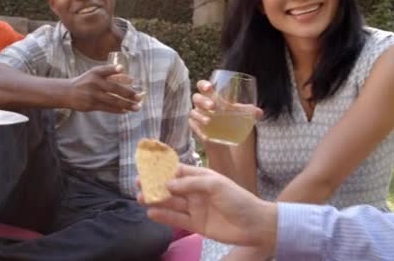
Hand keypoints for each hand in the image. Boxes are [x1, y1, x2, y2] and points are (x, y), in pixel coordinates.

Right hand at [67, 65, 141, 112]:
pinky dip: (117, 109)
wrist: (68, 92)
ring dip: (126, 104)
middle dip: (128, 93)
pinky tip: (125, 111)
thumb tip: (129, 78)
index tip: (125, 72)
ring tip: (137, 107)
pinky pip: (107, 108)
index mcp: (95, 73)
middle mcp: (94, 83)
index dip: (115, 70)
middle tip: (139, 96)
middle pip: (113, 88)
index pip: (107, 70)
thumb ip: (110, 74)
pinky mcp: (91, 105)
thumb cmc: (86, 81)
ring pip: (112, 100)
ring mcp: (92, 95)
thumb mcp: (95, 74)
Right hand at [138, 165, 276, 252]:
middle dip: (154, 185)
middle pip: (170, 187)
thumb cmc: (238, 199)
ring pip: (171, 203)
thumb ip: (190, 183)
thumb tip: (167, 183)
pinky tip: (151, 213)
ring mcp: (195, 208)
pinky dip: (164, 216)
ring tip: (140, 199)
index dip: (162, 170)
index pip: (177, 171)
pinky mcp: (195, 224)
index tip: (146, 168)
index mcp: (201, 177)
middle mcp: (195, 192)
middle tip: (137, 185)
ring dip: (156, 200)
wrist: (255, 224)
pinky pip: (176, 219)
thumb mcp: (215, 184)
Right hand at [189, 80, 262, 142]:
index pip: (202, 86)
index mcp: (210, 95)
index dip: (204, 85)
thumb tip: (259, 113)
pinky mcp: (195, 127)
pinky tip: (206, 135)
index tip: (210, 87)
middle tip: (213, 106)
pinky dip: (199, 130)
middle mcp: (201, 104)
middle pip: (196, 98)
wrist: (224, 138)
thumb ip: (249, 112)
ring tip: (209, 121)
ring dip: (200, 115)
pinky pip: (194, 127)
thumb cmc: (230, 119)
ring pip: (193, 112)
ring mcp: (197, 116)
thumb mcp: (240, 114)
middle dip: (203, 101)